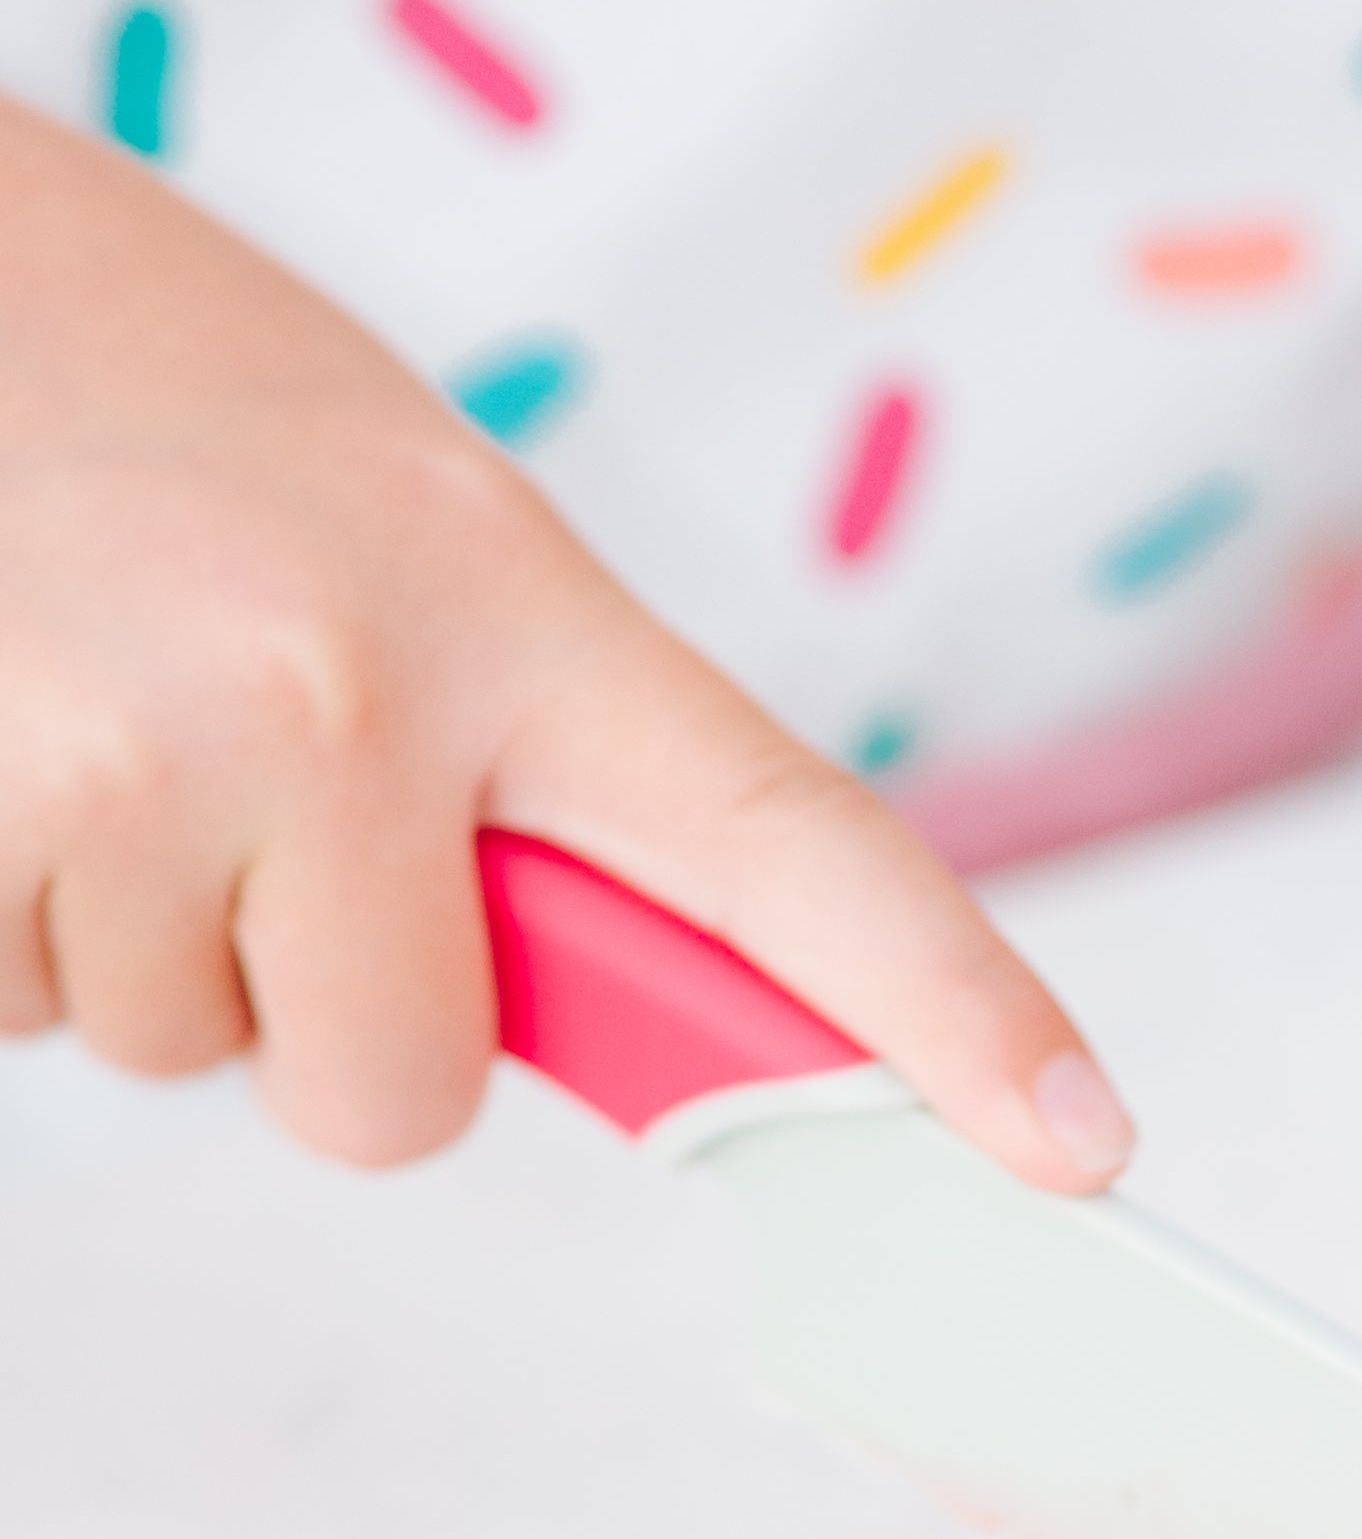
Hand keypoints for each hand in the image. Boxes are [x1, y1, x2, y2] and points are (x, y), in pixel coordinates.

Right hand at [0, 105, 1127, 1186]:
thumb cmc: (149, 396)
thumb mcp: (397, 528)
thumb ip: (524, 757)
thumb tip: (643, 1011)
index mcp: (506, 597)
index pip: (783, 838)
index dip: (947, 1005)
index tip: (1077, 1141)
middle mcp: (344, 681)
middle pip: (397, 1092)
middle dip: (306, 1008)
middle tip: (220, 785)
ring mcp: (142, 752)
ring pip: (172, 1050)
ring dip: (119, 923)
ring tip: (75, 698)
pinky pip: (10, 1010)